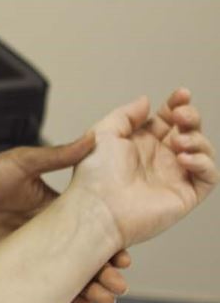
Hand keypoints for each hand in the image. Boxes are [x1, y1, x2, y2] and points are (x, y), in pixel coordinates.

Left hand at [0, 133, 130, 302]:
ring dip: (92, 289)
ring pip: (72, 275)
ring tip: (105, 297)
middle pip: (89, 257)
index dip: (113, 243)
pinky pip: (45, 286)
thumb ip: (57, 156)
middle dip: (108, 272)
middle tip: (119, 283)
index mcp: (58, 208)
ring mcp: (36, 252)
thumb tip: (94, 138)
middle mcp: (52, 233)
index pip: (94, 229)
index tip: (125, 255)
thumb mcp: (22, 162)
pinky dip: (65, 297)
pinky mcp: (17, 266)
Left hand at [70, 90, 215, 248]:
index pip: (167, 119)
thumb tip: (147, 101)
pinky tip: (185, 158)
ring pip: (202, 151)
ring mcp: (174, 176)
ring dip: (197, 140)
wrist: (98, 208)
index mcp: (140, 142)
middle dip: (191, 117)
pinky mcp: (185, 195)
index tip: (181, 94)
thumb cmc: (94, 175)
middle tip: (181, 116)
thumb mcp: (104, 133)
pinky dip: (204, 163)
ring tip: (178, 142)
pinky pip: (208, 176)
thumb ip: (126, 114)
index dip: (177, 105)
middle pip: (188, 130)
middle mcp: (159, 158)